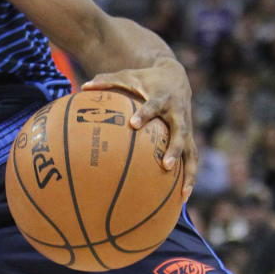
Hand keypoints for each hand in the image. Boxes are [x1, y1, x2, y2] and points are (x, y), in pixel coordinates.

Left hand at [82, 57, 198, 200]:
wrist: (176, 76)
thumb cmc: (145, 79)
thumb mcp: (127, 76)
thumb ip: (106, 82)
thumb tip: (82, 87)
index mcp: (162, 99)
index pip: (153, 106)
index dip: (144, 114)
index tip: (133, 124)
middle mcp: (178, 114)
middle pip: (180, 133)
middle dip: (174, 149)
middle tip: (166, 166)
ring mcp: (186, 128)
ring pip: (192, 151)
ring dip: (189, 172)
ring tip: (183, 193)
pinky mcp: (189, 138)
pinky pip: (192, 159)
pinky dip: (190, 177)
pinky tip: (182, 197)